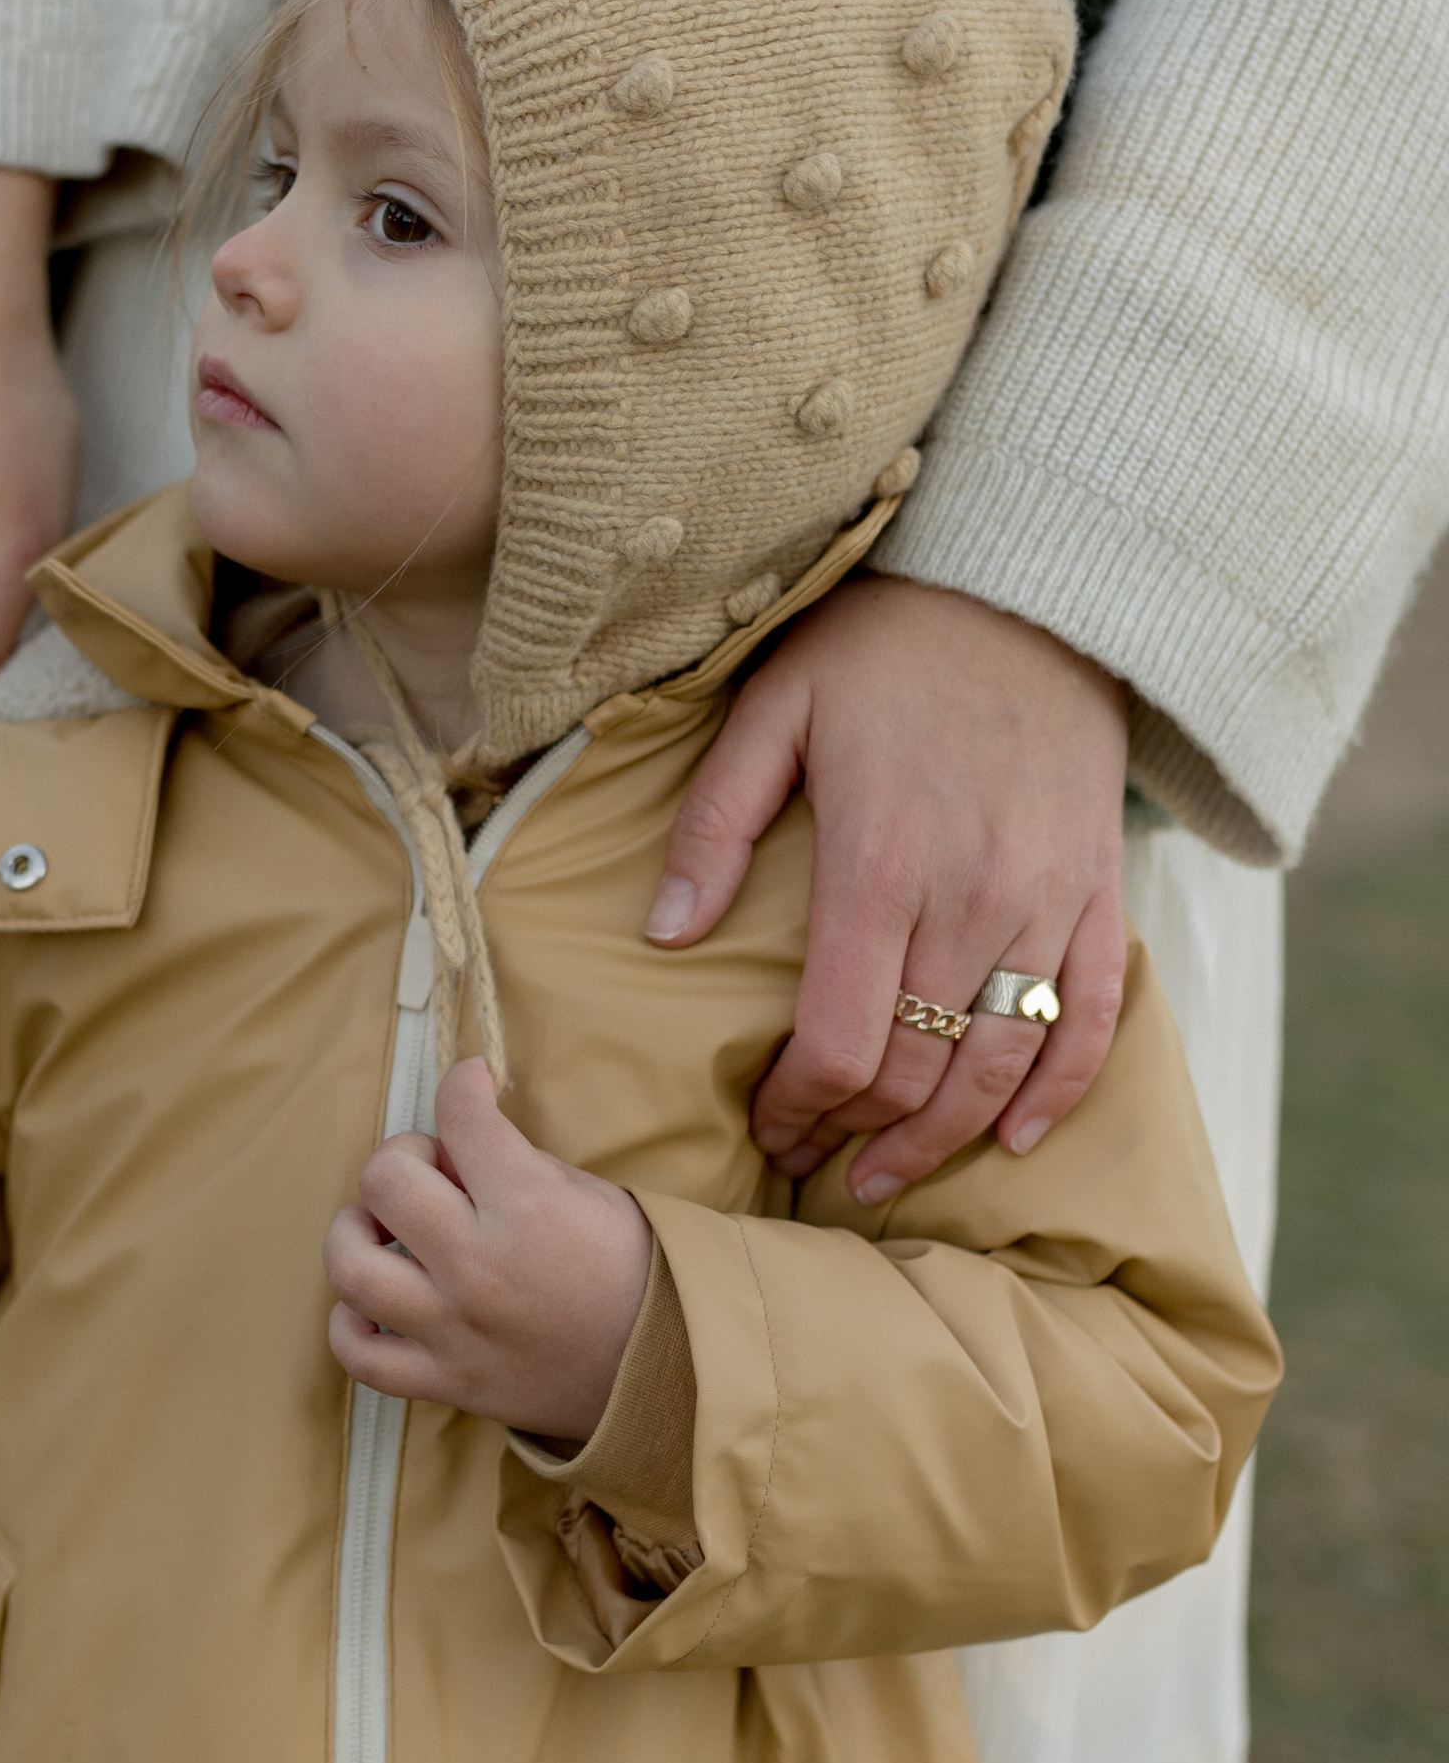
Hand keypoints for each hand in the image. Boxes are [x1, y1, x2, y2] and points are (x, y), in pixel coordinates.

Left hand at [323, 1057, 654, 1442]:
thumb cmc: (634, 1273)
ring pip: (351, 1267)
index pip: (460, 1115)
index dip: (462, 1084)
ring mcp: (455, 1329)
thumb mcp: (589, 1194)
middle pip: (383, 1181)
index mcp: (526, 1207)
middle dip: (402, 1157)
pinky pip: (361, 1356)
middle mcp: (478, 1266)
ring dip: (356, 1234)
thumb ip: (515, 1165)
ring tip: (383, 1231)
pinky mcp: (447, 1381)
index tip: (470, 1087)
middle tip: (432, 1170)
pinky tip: (374, 1302)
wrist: (670, 1370)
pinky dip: (351, 1324)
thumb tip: (456, 1144)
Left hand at [642, 576, 1128, 1202]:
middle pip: (917, 1070)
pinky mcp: (1098, 891)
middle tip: (814, 1160)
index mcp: (879, 863)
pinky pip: (1094, 1017)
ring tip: (890, 1174)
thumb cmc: (882, 646)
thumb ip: (713, 827)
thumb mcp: (771, 710)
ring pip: (1001, 1063)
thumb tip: (664, 936)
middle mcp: (971, 898)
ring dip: (945, 1137)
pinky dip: (1058, 1090)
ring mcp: (1046, 900)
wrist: (1029, 588)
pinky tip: (1013, 1139)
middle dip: (858, 1134)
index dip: (800, 1108)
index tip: (768, 1127)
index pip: (841, 1042)